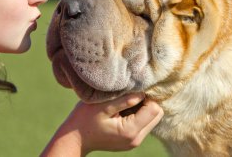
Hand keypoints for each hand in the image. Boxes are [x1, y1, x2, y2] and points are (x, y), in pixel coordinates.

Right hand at [41, 93, 162, 156]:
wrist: (74, 138)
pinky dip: (136, 114)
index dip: (146, 96)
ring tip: (123, 102)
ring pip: (151, 119)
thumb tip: (142, 92)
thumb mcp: (103, 106)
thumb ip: (124, 100)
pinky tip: (121, 109)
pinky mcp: (130, 140)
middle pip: (157, 115)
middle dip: (147, 102)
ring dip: (142, 108)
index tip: (132, 89)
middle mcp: (136, 139)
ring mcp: (134, 142)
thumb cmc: (84, 119)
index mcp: (130, 131)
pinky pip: (142, 124)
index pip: (154, 109)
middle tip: (129, 94)